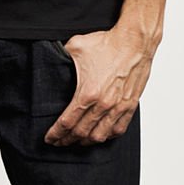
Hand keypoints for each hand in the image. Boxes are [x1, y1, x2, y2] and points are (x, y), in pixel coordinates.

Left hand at [43, 25, 155, 146]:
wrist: (134, 42)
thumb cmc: (108, 43)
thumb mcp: (76, 47)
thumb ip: (61, 57)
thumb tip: (52, 61)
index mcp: (88, 93)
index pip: (67, 122)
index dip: (56, 133)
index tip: (49, 138)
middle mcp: (103, 104)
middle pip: (81, 133)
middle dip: (67, 140)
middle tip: (59, 142)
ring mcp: (118, 107)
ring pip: (99, 136)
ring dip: (86, 142)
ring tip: (77, 141)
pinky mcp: (129, 106)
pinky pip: (118, 129)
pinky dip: (107, 136)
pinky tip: (100, 135)